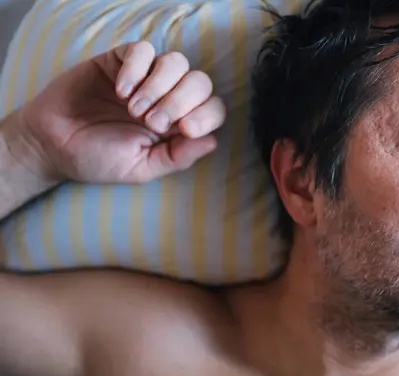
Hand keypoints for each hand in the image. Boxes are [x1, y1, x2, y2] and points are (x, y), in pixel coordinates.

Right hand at [18, 41, 225, 183]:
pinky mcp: (120, 61)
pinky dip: (136, 69)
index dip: (207, 115)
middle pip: (200, 82)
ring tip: (133, 108)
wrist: (53, 145)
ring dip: (159, 85)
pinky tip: (120, 90)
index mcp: (179, 125)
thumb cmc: (99, 159)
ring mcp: (146, 78)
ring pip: (176, 62)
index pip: (213, 109)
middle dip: (179, 101)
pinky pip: (143, 50)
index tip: (184, 129)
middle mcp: (168, 98)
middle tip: (151, 121)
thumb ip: (177, 157)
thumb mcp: (142, 168)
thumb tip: (213, 141)